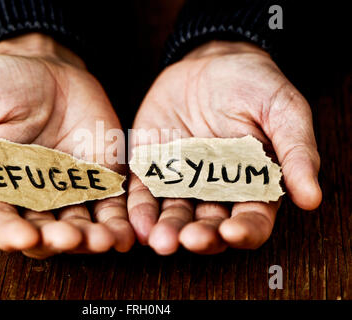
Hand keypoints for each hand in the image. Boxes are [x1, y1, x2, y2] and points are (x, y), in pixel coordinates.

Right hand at [0, 33, 134, 257]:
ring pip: (82, 225)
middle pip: (46, 233)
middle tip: (71, 238)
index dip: (9, 235)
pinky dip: (119, 220)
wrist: (45, 67)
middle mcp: (34, 198)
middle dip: (59, 240)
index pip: (0, 223)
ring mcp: (70, 190)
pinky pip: (111, 204)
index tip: (24, 237)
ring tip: (105, 240)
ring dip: (93, 238)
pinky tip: (126, 232)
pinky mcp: (100, 177)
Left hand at [128, 40, 321, 254]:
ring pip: (174, 214)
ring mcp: (181, 180)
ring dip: (167, 230)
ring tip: (160, 241)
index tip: (232, 231)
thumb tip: (311, 198)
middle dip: (199, 236)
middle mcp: (215, 190)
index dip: (244, 231)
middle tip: (189, 239)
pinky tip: (138, 223)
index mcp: (252, 184)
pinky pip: (145, 191)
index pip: (252, 220)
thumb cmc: (253, 85)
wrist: (210, 62)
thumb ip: (296, 152)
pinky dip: (140, 208)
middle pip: (209, 225)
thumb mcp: (283, 110)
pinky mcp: (152, 166)